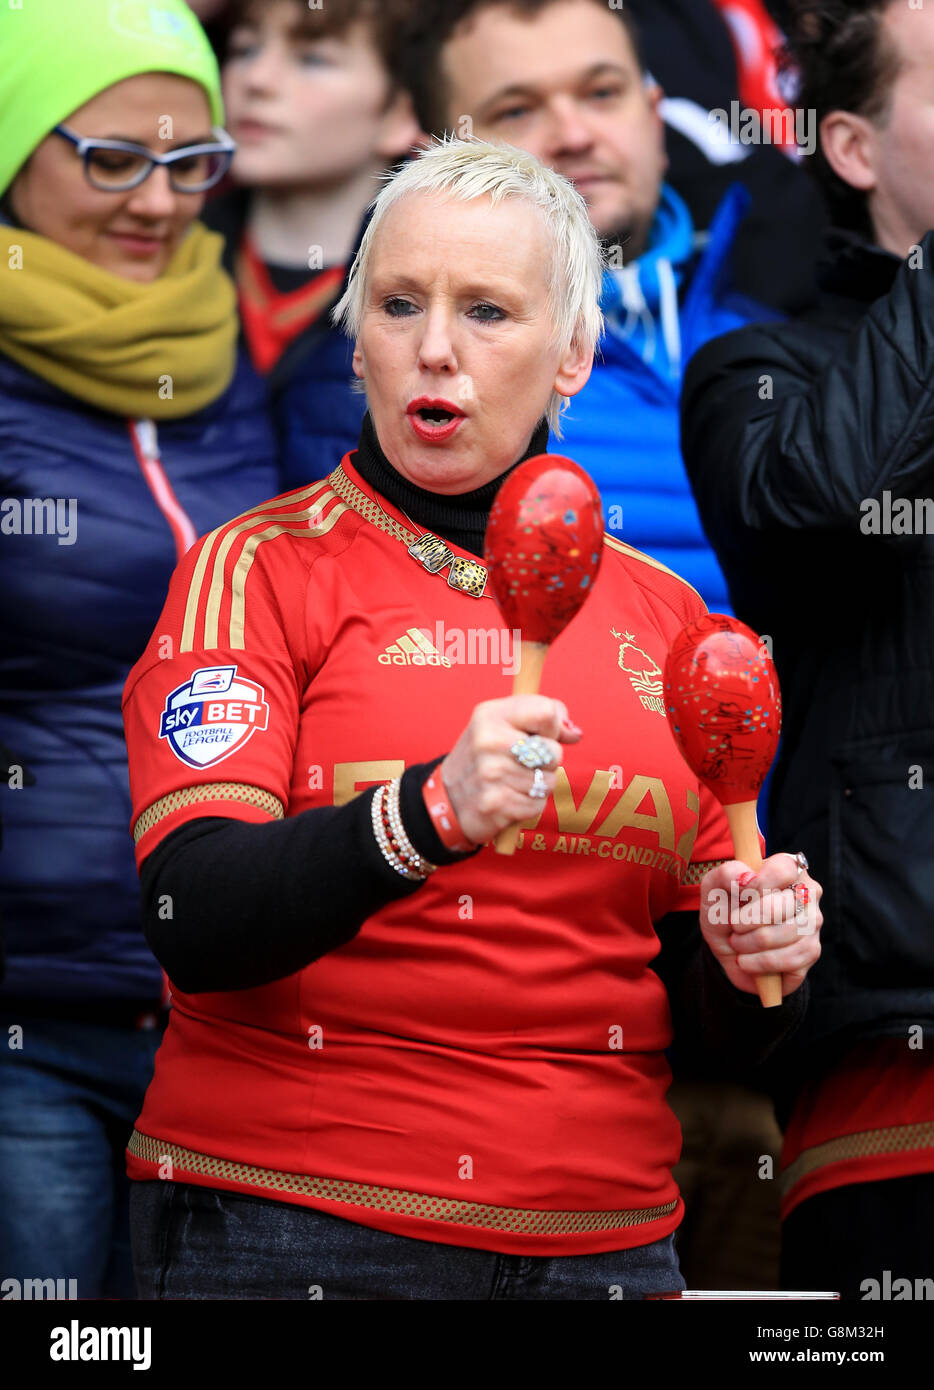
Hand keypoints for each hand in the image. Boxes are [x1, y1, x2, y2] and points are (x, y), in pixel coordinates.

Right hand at [439, 695, 581, 845]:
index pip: (547, 713)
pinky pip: (538, 805)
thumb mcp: (502, 722)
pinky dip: (529, 804)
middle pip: (554, 752)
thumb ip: (541, 715)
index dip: (553, 726)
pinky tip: (510, 798)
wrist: (448, 798)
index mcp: (490, 715)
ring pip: (549, 781)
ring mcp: (491, 774)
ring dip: (538, 785)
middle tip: (522, 762)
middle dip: (547, 761)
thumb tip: (574, 733)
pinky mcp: (496, 804)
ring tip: (513, 781)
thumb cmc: (485, 755)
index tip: (540, 734)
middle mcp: (488, 742)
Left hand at [699, 854, 822, 997]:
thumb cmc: (724, 909)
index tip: (739, 896)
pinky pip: (794, 959)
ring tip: (738, 944)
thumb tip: (747, 877)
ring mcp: (813, 921)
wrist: (727, 946)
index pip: (784, 869)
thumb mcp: (714, 888)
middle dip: (749, 921)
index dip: (760, 885)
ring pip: (790, 934)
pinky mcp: (812, 950)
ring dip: (753, 944)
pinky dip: (763, 963)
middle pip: (784, 905)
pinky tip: (748, 961)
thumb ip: (725, 874)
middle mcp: (806, 891)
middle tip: (734, 927)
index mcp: (786, 867)